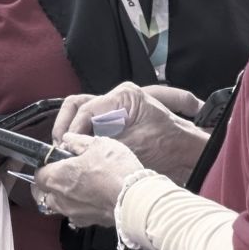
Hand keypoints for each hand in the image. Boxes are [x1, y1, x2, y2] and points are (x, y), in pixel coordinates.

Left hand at [32, 134, 144, 227]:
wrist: (135, 199)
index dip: (44, 166)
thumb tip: (68, 139)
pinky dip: (79, 206)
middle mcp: (60, 198)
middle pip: (45, 192)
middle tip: (66, 172)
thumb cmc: (116, 170)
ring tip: (80, 184)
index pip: (38, 174)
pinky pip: (75, 213)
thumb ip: (78, 141)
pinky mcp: (87, 222)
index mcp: (58, 177)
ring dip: (64, 195)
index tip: (54, 160)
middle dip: (51, 183)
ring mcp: (73, 213)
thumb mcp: (98, 144)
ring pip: (59, 204)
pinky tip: (92, 196)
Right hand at [52, 82, 207, 183]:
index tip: (65, 147)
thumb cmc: (170, 146)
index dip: (71, 129)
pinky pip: (89, 124)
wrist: (189, 154)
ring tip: (66, 151)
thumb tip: (74, 145)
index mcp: (123, 95)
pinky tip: (77, 152)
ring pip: (81, 112)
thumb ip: (103, 143)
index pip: (85, 108)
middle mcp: (117, 97)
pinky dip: (80, 136)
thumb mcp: (134, 144)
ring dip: (71, 130)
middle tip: (60, 147)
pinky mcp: (115, 122)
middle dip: (66, 125)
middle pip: (78, 104)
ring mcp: (115, 108)